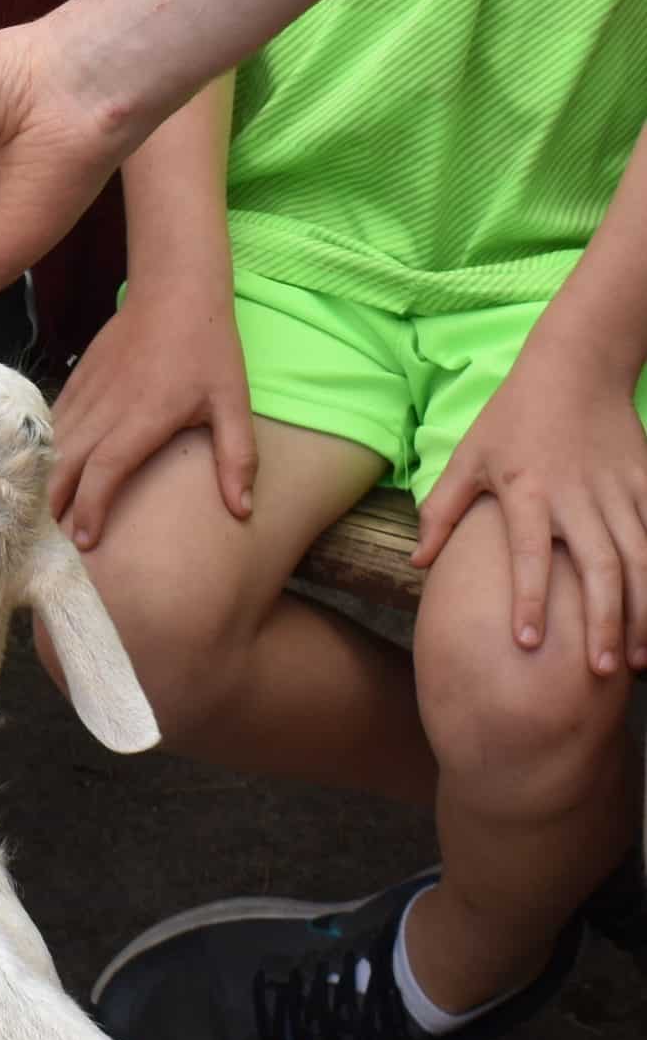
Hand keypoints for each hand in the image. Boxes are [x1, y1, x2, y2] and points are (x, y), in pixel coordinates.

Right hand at [49, 285, 255, 547]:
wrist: (176, 288)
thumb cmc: (209, 349)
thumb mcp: (234, 403)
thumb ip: (238, 458)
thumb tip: (243, 511)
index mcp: (144, 417)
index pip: (105, 471)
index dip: (91, 509)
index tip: (85, 542)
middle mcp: (109, 406)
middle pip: (68, 462)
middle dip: (57, 502)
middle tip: (53, 538)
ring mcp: (90, 388)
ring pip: (56, 440)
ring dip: (47, 476)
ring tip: (44, 510)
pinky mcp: (81, 374)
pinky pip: (56, 417)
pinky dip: (49, 445)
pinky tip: (48, 463)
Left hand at [415, 324, 646, 674]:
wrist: (574, 367)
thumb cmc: (512, 417)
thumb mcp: (468, 456)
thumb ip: (442, 510)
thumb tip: (417, 562)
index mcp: (527, 490)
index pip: (527, 553)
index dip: (527, 599)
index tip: (525, 644)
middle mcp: (576, 495)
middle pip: (598, 566)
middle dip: (603, 622)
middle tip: (603, 672)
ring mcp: (617, 491)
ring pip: (640, 560)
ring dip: (643, 612)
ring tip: (638, 662)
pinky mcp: (646, 484)